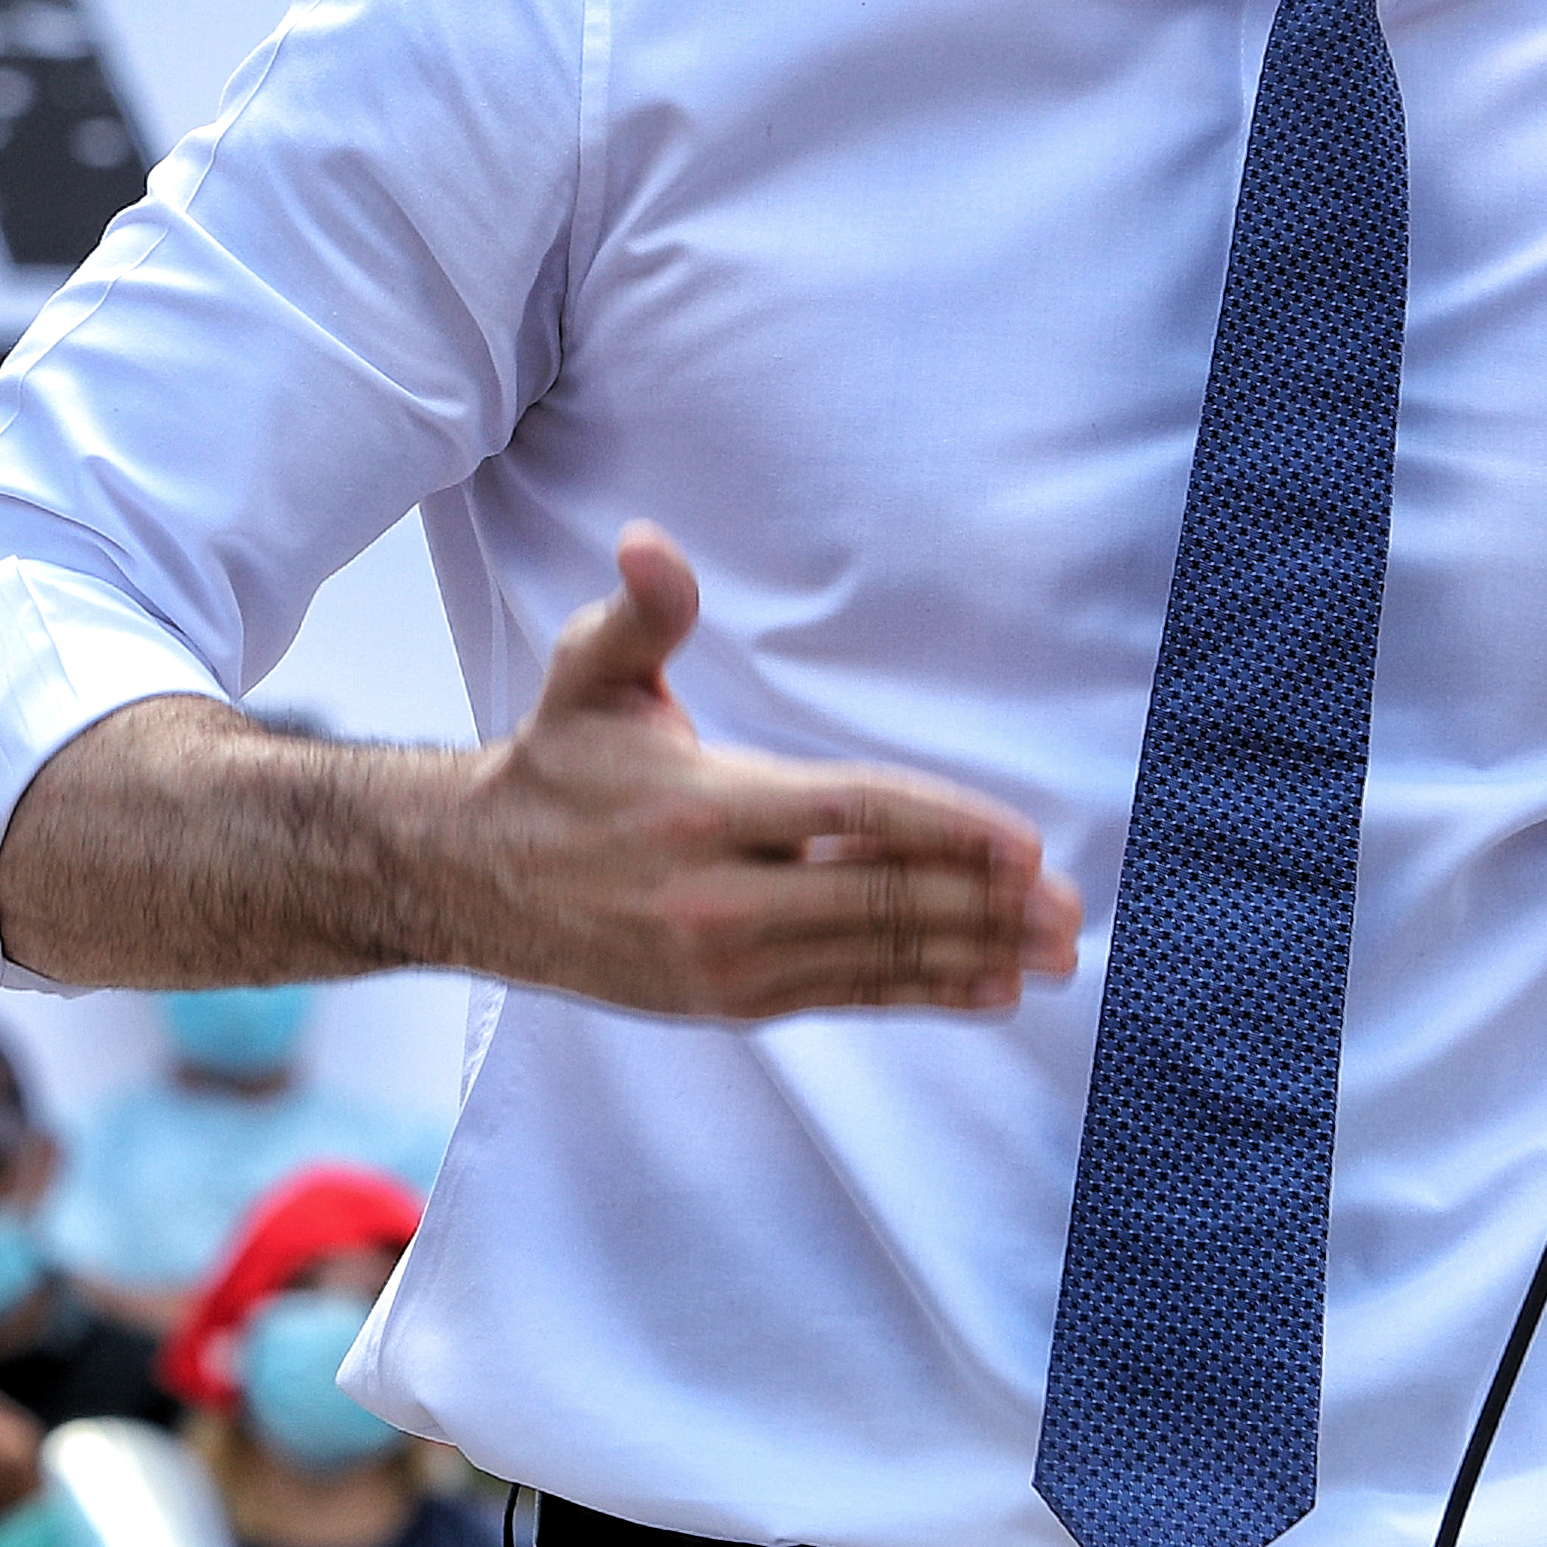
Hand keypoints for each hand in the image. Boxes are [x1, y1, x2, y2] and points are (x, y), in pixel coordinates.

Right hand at [431, 528, 1079, 1018]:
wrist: (478, 879)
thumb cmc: (556, 764)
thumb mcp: (588, 674)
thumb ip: (642, 612)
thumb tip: (652, 545)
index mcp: (702, 805)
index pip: (849, 813)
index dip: (944, 828)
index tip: (1025, 844)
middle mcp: (716, 894)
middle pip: (877, 898)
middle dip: (984, 904)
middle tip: (1068, 909)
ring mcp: (724, 958)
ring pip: (872, 957)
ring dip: (973, 955)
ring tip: (1055, 953)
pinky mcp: (728, 1000)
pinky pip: (846, 997)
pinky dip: (923, 994)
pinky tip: (990, 990)